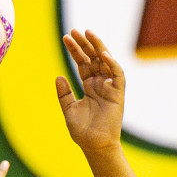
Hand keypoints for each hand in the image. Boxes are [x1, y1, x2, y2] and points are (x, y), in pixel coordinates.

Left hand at [56, 29, 124, 153]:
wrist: (94, 146)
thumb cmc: (82, 131)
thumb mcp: (69, 109)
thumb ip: (64, 94)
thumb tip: (58, 77)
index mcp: (89, 86)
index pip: (82, 63)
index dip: (75, 50)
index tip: (66, 38)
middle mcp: (100, 84)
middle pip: (93, 58)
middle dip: (84, 44)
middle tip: (74, 31)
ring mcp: (110, 87)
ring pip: (105, 61)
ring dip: (97, 46)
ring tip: (87, 33)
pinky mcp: (118, 93)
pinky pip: (117, 74)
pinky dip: (112, 63)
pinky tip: (102, 54)